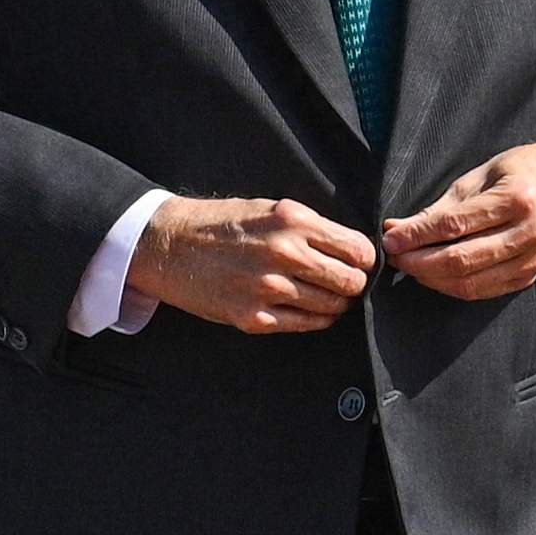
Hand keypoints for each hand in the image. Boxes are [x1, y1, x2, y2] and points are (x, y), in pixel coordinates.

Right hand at [130, 195, 377, 332]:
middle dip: (353, 284)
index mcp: (293, 221)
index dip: (364, 259)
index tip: (359, 263)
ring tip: (327, 296)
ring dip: (336, 304)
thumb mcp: (270, 209)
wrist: (171, 245)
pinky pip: (305, 325)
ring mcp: (269, 288)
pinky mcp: (254, 317)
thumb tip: (351, 248)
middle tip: (346, 283)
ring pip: (332, 307)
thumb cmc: (221, 224)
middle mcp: (285, 254)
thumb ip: (310, 227)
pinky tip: (310, 310)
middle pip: (350, 282)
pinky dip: (316, 320)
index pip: (358, 250)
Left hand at [381, 132, 535, 302]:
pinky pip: (486, 291)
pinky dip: (455, 287)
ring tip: (410, 266)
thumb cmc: (526, 172)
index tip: (391, 239)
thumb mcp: (484, 175)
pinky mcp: (531, 276)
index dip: (417, 236)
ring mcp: (533, 259)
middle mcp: (529, 232)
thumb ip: (442, 206)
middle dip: (419, 262)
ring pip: (471, 283)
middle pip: (462, 260)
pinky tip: (436, 276)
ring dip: (432, 279)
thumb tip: (398, 228)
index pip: (455, 225)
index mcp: (516, 198)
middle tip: (394, 256)